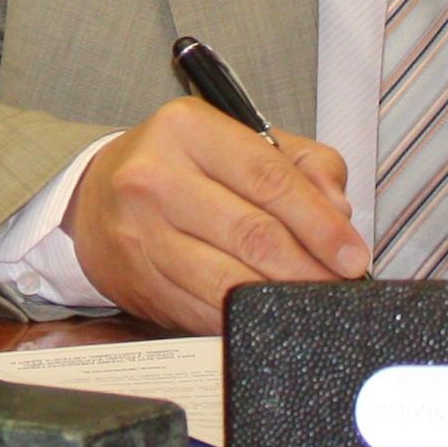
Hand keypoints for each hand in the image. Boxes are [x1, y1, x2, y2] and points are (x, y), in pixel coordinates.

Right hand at [61, 98, 367, 332]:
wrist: (95, 196)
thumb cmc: (178, 165)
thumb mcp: (239, 139)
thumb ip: (302, 164)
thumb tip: (338, 210)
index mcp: (187, 129)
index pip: (270, 180)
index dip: (320, 223)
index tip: (352, 254)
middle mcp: (155, 176)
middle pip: (253, 234)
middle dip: (309, 268)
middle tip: (340, 283)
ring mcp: (140, 232)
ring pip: (228, 280)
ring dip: (280, 297)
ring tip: (309, 299)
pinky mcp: (137, 277)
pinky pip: (203, 309)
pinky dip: (244, 316)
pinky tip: (265, 312)